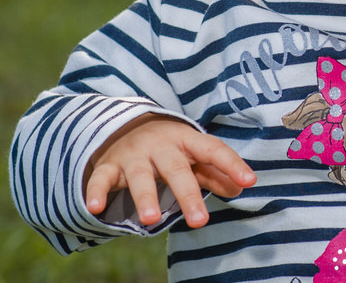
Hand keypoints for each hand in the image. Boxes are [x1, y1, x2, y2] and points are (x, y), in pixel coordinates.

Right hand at [84, 114, 255, 228]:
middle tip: (200, 221)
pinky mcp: (110, 165)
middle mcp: (160, 145)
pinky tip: (95, 207)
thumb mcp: (192, 155)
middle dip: (188, 194)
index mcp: (186, 140)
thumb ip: (215, 173)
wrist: (125, 124)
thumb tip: (241, 188)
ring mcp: (134, 155)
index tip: (249, 180)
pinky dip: (96, 191)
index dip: (231, 164)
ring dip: (145, 197)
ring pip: (140, 176)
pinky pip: (102, 178)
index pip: (212, 149)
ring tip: (153, 220)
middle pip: (176, 169)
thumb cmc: (169, 148)